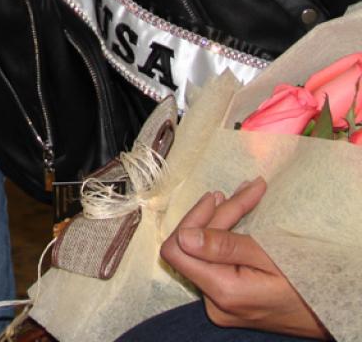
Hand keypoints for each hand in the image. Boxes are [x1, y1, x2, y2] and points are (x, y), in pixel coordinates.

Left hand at [161, 178, 329, 338]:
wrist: (327, 314)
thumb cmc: (304, 285)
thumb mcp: (268, 257)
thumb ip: (224, 246)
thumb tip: (184, 235)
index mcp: (222, 291)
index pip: (178, 250)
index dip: (192, 219)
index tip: (216, 196)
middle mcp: (213, 301)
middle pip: (192, 247)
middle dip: (215, 213)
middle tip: (243, 190)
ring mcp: (218, 301)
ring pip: (204, 250)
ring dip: (222, 219)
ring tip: (243, 195)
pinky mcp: (226, 297)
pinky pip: (214, 260)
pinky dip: (225, 235)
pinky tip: (238, 214)